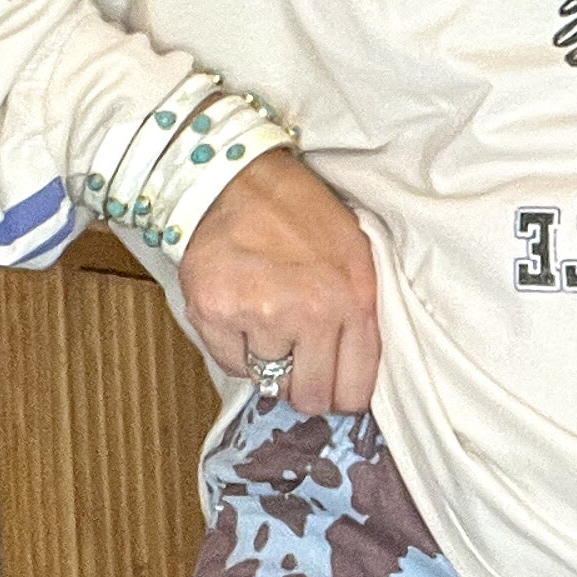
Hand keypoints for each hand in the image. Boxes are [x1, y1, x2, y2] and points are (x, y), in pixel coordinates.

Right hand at [178, 150, 381, 412]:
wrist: (237, 178)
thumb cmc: (299, 216)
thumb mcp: (355, 258)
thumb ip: (361, 318)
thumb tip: (354, 382)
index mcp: (354, 300)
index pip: (355, 390)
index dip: (342, 392)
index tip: (331, 381)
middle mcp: (311, 313)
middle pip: (311, 397)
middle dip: (303, 384)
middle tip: (294, 355)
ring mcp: (260, 315)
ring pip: (269, 383)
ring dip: (267, 360)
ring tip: (265, 318)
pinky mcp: (215, 314)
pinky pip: (231, 365)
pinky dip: (235, 348)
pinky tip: (240, 312)